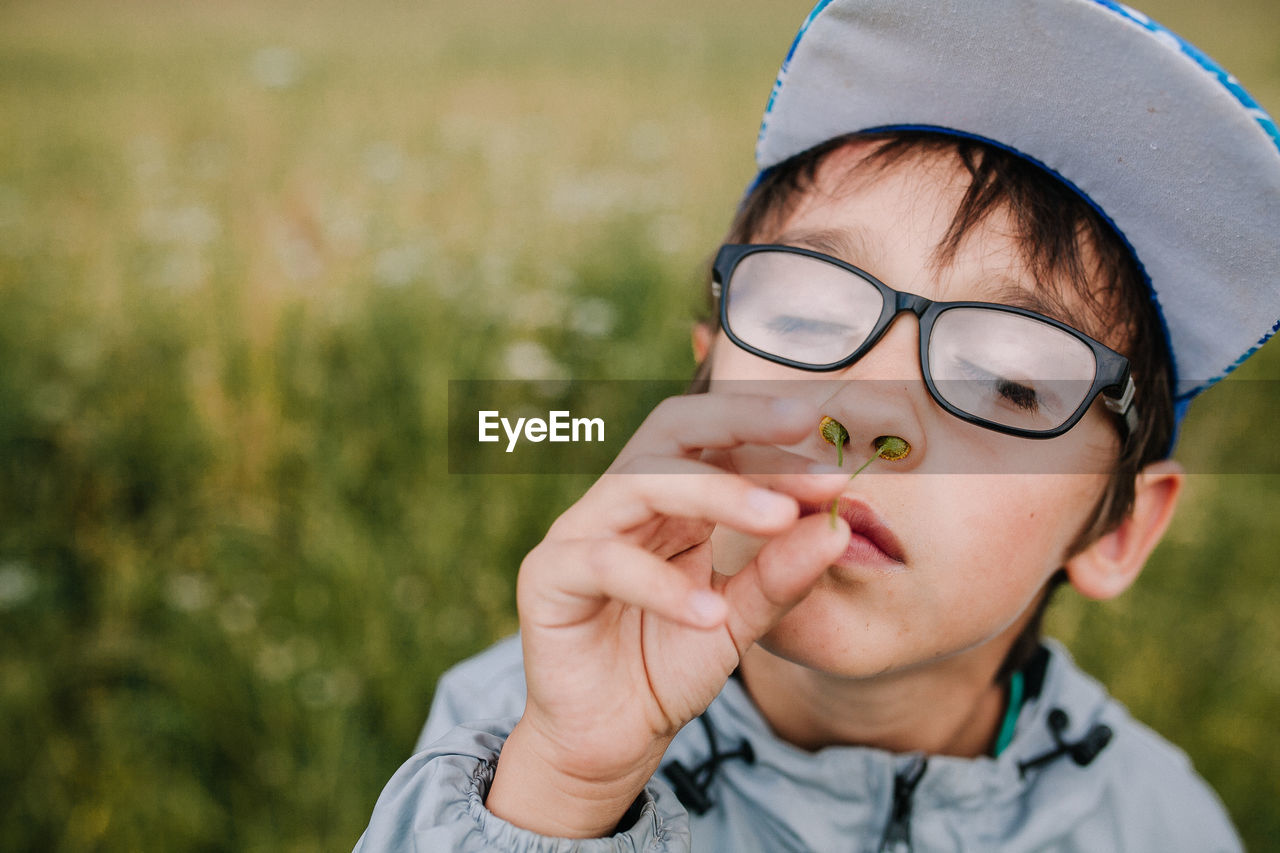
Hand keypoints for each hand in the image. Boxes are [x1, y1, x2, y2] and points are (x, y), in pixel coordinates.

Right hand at [486, 394, 851, 836]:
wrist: (611, 739)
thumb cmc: (670, 665)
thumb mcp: (742, 618)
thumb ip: (782, 575)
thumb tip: (841, 526)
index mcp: (670, 499)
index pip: (719, 441)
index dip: (776, 438)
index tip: (840, 452)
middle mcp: (622, 500)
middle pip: (673, 429)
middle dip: (740, 420)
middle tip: (804, 422)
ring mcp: (579, 532)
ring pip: (640, 482)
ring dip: (716, 493)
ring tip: (780, 517)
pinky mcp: (546, 577)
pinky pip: (606, 563)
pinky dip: (662, 586)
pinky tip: (712, 615)